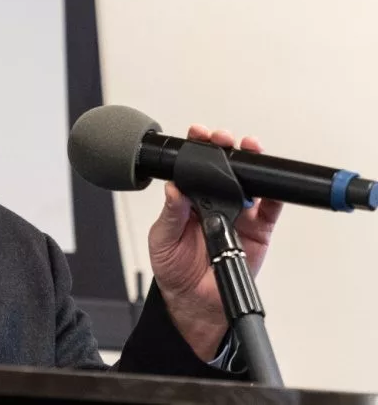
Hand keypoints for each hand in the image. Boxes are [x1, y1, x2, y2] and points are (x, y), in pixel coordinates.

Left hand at [147, 125, 283, 360]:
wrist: (194, 302)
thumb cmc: (173, 269)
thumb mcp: (162, 239)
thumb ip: (171, 214)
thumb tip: (173, 190)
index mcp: (189, 199)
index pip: (194, 167)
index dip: (198, 147)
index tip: (198, 134)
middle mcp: (215, 201)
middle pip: (225, 167)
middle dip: (226, 147)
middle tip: (223, 139)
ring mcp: (238, 213)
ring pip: (250, 182)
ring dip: (252, 163)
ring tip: (249, 149)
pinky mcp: (258, 230)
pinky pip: (270, 209)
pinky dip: (275, 195)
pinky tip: (271, 185)